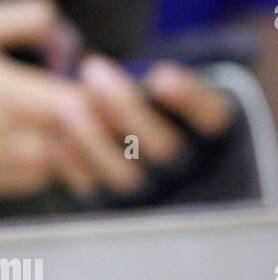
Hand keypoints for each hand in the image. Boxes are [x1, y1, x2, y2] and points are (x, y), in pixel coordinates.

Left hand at [0, 0, 232, 199]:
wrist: (171, 165)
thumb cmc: (177, 115)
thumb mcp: (193, 94)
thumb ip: (183, 86)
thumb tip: (161, 81)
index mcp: (217, 138)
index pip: (213, 119)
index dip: (189, 100)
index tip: (161, 76)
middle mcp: (191, 174)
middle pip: (165, 151)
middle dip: (125, 109)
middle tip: (94, 70)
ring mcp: (155, 196)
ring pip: (127, 179)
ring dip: (91, 140)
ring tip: (67, 104)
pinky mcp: (118, 209)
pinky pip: (94, 192)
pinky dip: (73, 164)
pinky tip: (58, 135)